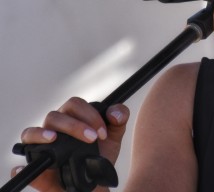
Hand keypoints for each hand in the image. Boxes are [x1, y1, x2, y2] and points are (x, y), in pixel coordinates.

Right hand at [10, 97, 128, 191]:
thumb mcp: (114, 136)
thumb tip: (115, 113)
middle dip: (74, 125)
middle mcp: (55, 128)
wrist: (98, 181)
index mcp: (72, 117)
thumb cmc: (102, 155)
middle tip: (92, 138)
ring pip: (31, 132)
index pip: (75, 105)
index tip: (102, 132)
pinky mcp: (37, 166)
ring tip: (54, 138)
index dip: (90, 115)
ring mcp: (43, 146)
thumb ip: (119, 118)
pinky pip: (22, 164)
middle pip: (55, 116)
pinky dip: (21, 166)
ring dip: (42, 133)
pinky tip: (23, 167)